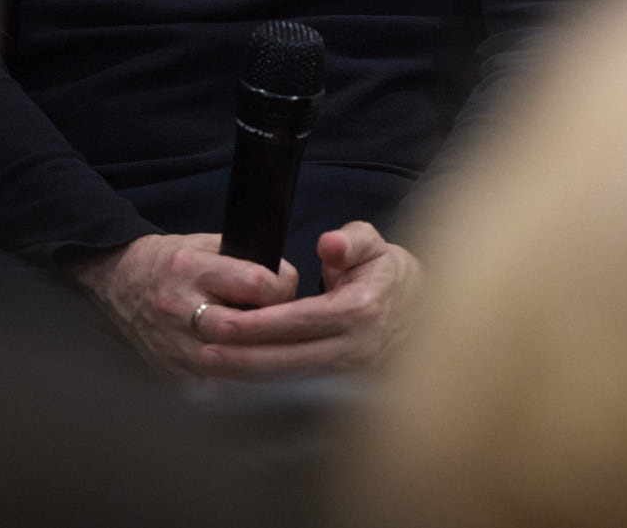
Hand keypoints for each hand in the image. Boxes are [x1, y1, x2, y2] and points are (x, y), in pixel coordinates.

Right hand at [65, 232, 298, 377]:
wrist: (121, 284)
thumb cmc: (174, 263)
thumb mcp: (209, 244)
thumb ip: (247, 261)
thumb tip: (290, 287)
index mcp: (191, 269)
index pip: (255, 285)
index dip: (282, 288)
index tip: (286, 288)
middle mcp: (178, 309)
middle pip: (241, 329)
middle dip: (276, 329)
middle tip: (289, 326)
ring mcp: (172, 347)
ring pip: (231, 366)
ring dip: (265, 362)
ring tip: (284, 352)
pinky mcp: (172, 374)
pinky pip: (217, 388)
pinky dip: (243, 383)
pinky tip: (259, 374)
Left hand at [189, 221, 422, 378]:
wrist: (423, 309)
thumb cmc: (387, 272)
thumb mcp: (373, 244)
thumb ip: (349, 240)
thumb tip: (328, 244)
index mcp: (360, 310)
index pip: (300, 320)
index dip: (260, 324)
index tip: (225, 323)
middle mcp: (356, 347)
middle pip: (290, 358)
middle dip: (244, 358)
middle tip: (204, 351)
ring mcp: (352, 371)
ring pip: (292, 378)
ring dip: (249, 376)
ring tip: (211, 366)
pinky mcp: (346, 384)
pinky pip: (299, 387)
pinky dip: (266, 385)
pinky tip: (236, 380)